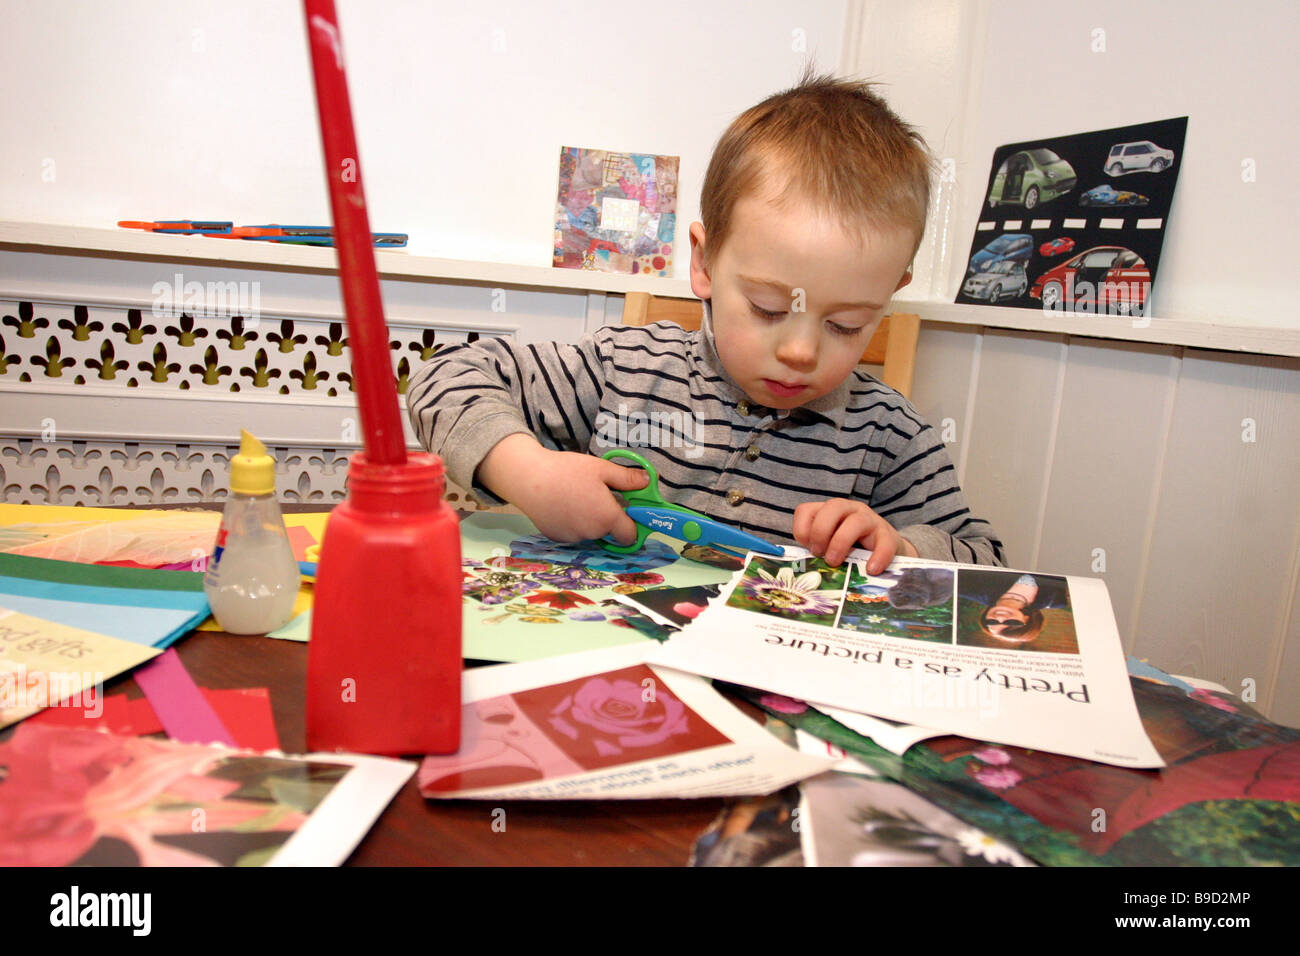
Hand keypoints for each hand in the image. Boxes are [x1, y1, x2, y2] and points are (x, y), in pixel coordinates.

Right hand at [476, 434, 647, 543]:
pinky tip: (562, 504)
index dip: (632, 525)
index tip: (627, 511)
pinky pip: (573, 532)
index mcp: (607, 518)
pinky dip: (572, 522)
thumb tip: (649, 482)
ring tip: (576, 496)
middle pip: (609, 532)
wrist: (528, 478)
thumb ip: (628, 478)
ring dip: (589, 519)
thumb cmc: (567, 471)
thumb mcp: (601, 468)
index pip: (630, 536)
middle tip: (596, 494)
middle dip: (607, 517)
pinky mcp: (557, 537)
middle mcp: (592, 533)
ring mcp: (573, 538)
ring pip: (590, 532)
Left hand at [792, 498, 917, 572]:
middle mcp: (848, 509)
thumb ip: (818, 550)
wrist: (885, 551)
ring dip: (841, 543)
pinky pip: (884, 543)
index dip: (802, 529)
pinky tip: (871, 570)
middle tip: (818, 554)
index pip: (807, 510)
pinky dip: (878, 557)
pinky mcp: (887, 534)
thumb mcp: (829, 546)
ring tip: (835, 562)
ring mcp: (869, 519)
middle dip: (820, 531)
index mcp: (829, 511)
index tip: (807, 547)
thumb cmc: (851, 548)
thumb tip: (806, 566)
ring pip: (856, 521)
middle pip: (833, 507)